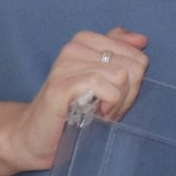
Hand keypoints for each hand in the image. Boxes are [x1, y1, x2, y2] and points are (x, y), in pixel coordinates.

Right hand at [0, 27, 148, 171]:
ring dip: (117, 103)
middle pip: (133, 67)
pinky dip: (107, 105)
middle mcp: (73, 47)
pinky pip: (103, 86)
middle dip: (128, 94)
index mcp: (85, 41)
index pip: (137, 56)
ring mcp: (65, 65)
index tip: (115, 97)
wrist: (34, 136)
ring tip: (100, 113)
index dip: (134, 84)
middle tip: (108, 108)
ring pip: (121, 76)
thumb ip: (118, 54)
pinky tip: (96, 115)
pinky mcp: (60, 86)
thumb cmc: (73, 110)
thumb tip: (141, 39)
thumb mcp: (102, 79)